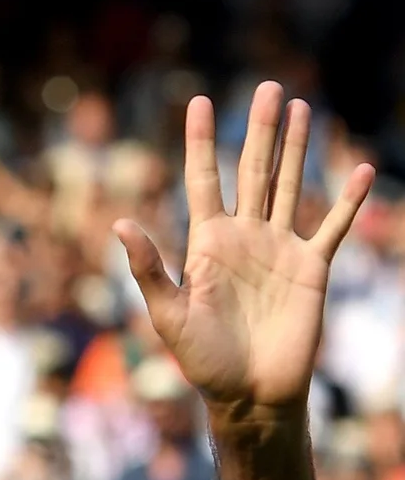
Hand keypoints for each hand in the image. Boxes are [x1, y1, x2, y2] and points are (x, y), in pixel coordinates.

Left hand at [115, 81, 373, 427]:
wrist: (249, 393)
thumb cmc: (202, 360)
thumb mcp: (167, 313)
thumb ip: (148, 267)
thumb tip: (119, 224)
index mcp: (206, 242)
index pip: (203, 178)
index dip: (201, 141)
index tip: (199, 100)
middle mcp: (244, 236)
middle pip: (252, 170)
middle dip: (259, 129)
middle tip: (268, 86)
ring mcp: (279, 249)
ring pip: (290, 185)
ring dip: (297, 148)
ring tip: (301, 107)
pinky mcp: (312, 268)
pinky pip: (334, 227)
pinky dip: (348, 200)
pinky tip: (360, 168)